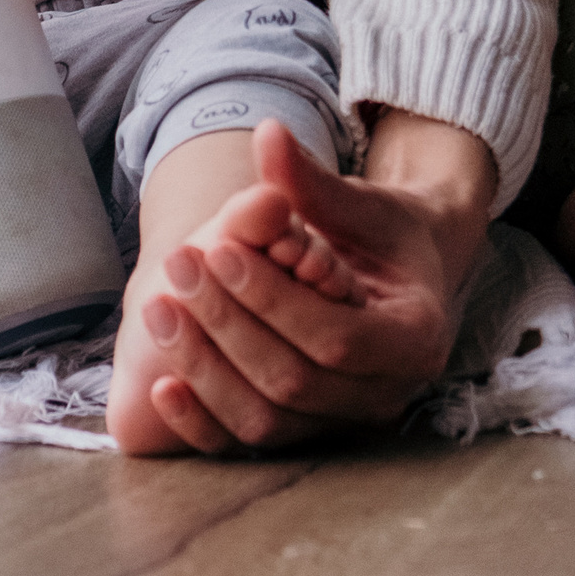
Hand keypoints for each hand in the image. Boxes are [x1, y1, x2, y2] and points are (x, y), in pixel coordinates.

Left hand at [131, 119, 483, 451]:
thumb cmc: (386, 233)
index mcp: (416, 339)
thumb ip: (313, 182)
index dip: (271, 299)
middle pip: (294, 382)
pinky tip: (162, 386)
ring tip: (158, 309)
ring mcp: (345, 425)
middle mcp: (386, 395)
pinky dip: (202, 422)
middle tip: (177, 269)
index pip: (335, 338)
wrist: (403, 276)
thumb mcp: (363, 203)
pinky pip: (249, 442)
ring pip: (267, 421)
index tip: (218, 251)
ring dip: (205, 369)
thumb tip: (268, 134)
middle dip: (227, 325)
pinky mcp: (308, 437)